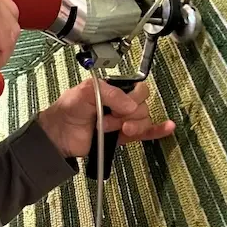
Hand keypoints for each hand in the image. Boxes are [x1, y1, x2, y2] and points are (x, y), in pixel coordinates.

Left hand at [37, 79, 174, 158]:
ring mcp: (124, 120)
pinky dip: (158, 130)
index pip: (138, 89)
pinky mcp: (123, 137)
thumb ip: (110, 93)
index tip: (119, 106)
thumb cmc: (68, 109)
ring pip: (144, 120)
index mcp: (114, 89)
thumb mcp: (86, 91)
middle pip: (143, 105)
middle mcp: (121, 104)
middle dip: (129, 114)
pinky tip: (168, 128)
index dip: (132, 98)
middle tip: (110, 119)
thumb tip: (131, 106)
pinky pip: (146, 133)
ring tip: (114, 129)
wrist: (59, 135)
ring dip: (132, 125)